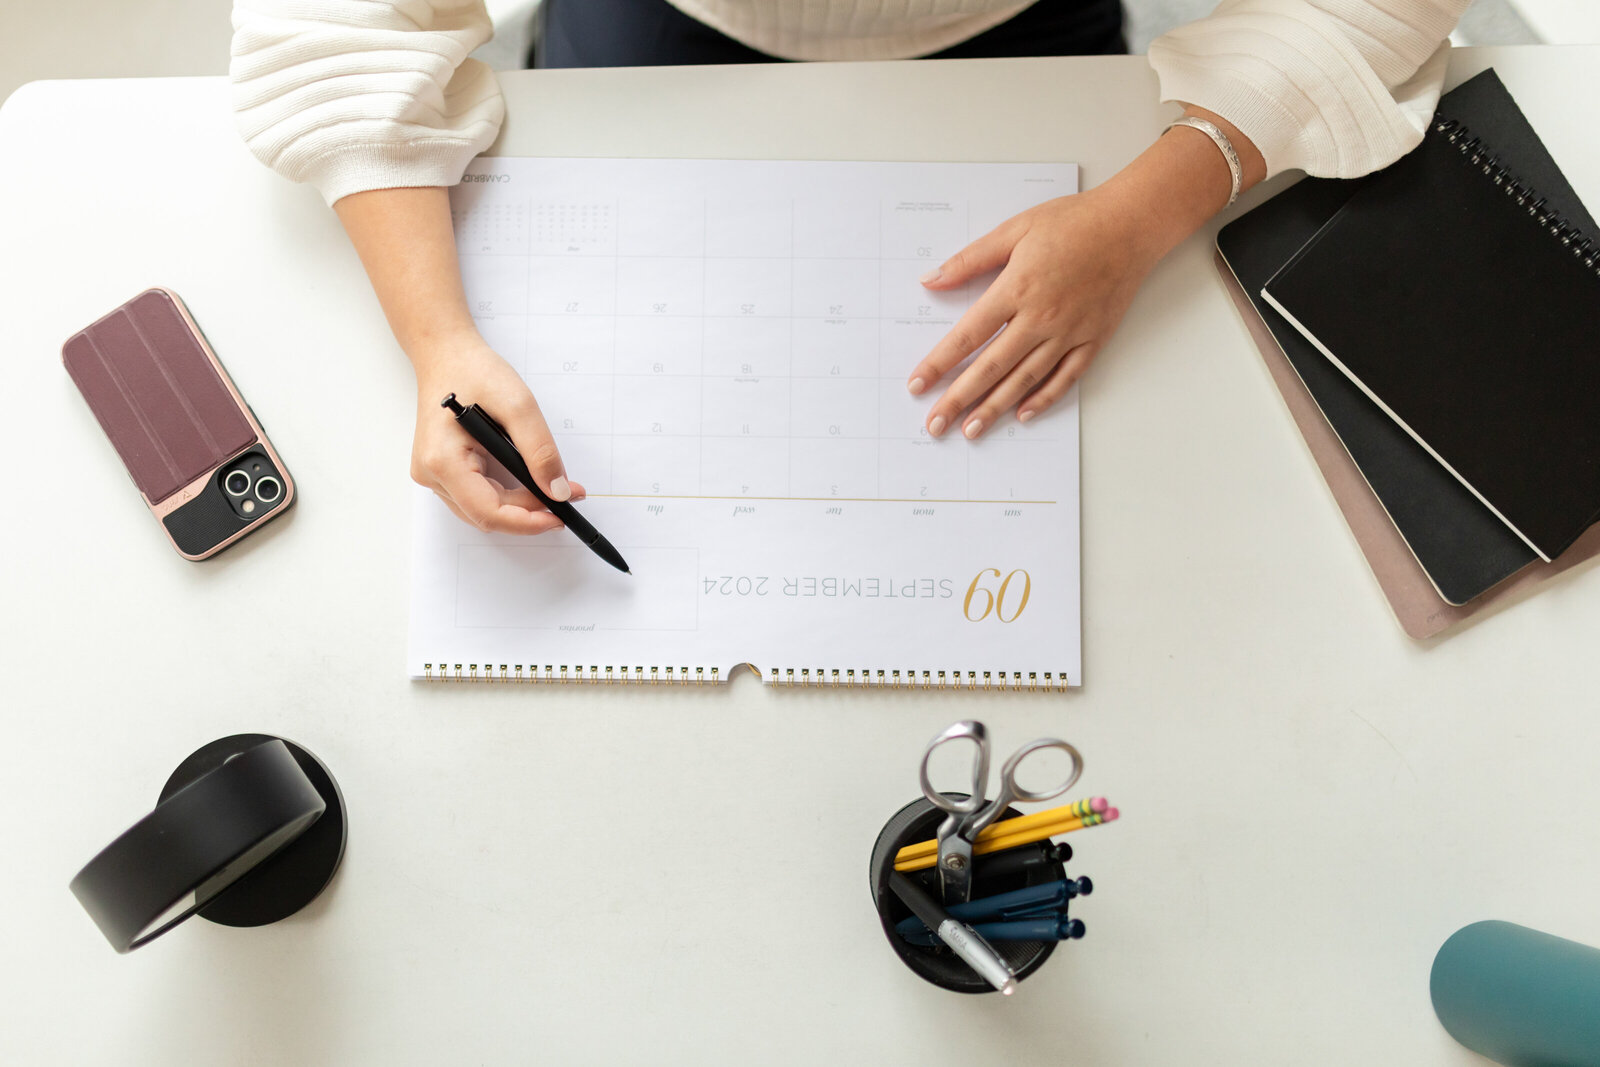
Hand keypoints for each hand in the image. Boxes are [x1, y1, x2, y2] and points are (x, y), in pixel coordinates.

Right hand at [411, 337, 583, 533]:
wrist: (447, 355)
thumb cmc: (474, 372)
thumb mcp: (518, 404)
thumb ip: (540, 450)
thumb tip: (558, 491)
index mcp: (442, 460)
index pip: (488, 511)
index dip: (527, 521)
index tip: (560, 516)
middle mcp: (431, 474)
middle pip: (487, 514)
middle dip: (530, 513)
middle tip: (568, 497)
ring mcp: (434, 475)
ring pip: (483, 511)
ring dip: (521, 507)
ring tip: (554, 490)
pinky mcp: (443, 472)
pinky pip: (478, 498)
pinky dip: (508, 497)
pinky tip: (530, 485)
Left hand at [907, 184, 1161, 437]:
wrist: (1131, 225)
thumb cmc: (1073, 222)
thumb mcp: (1014, 230)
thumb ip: (970, 259)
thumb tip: (930, 280)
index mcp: (1017, 288)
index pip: (968, 335)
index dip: (939, 363)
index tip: (917, 385)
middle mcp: (1041, 317)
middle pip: (992, 367)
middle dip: (959, 399)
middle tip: (934, 424)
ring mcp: (1069, 332)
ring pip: (1025, 379)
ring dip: (995, 408)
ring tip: (970, 431)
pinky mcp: (1094, 339)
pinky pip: (1066, 377)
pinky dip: (1044, 399)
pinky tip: (1022, 414)